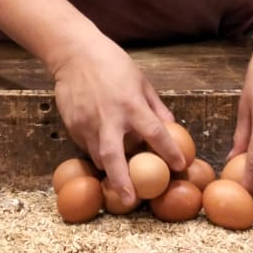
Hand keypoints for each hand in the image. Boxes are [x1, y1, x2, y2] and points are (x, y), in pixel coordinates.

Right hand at [50, 32, 184, 203]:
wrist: (75, 53)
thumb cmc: (113, 64)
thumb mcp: (141, 81)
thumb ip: (156, 107)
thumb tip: (171, 128)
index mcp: (131, 104)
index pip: (155, 133)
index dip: (169, 151)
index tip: (179, 166)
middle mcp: (109, 117)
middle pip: (114, 156)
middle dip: (122, 181)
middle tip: (131, 200)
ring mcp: (87, 123)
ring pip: (98, 157)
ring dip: (110, 170)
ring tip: (121, 180)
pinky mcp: (72, 125)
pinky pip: (87, 147)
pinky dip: (97, 153)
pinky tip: (104, 151)